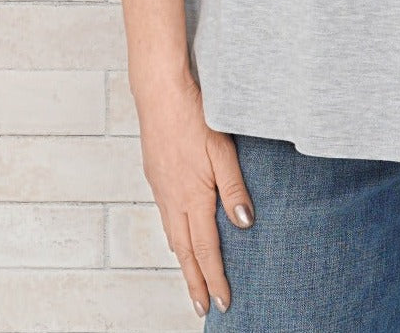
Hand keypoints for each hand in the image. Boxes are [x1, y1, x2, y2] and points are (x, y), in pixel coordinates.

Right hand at [133, 70, 255, 317]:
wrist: (160, 92)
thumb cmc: (194, 115)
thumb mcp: (222, 149)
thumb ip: (234, 187)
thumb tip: (244, 224)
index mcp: (192, 196)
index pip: (206, 249)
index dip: (215, 277)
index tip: (221, 303)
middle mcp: (173, 198)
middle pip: (185, 251)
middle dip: (195, 281)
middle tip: (202, 307)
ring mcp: (161, 188)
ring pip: (173, 235)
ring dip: (184, 261)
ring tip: (193, 279)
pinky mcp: (156, 175)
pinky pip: (166, 216)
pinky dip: (175, 235)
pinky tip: (180, 234)